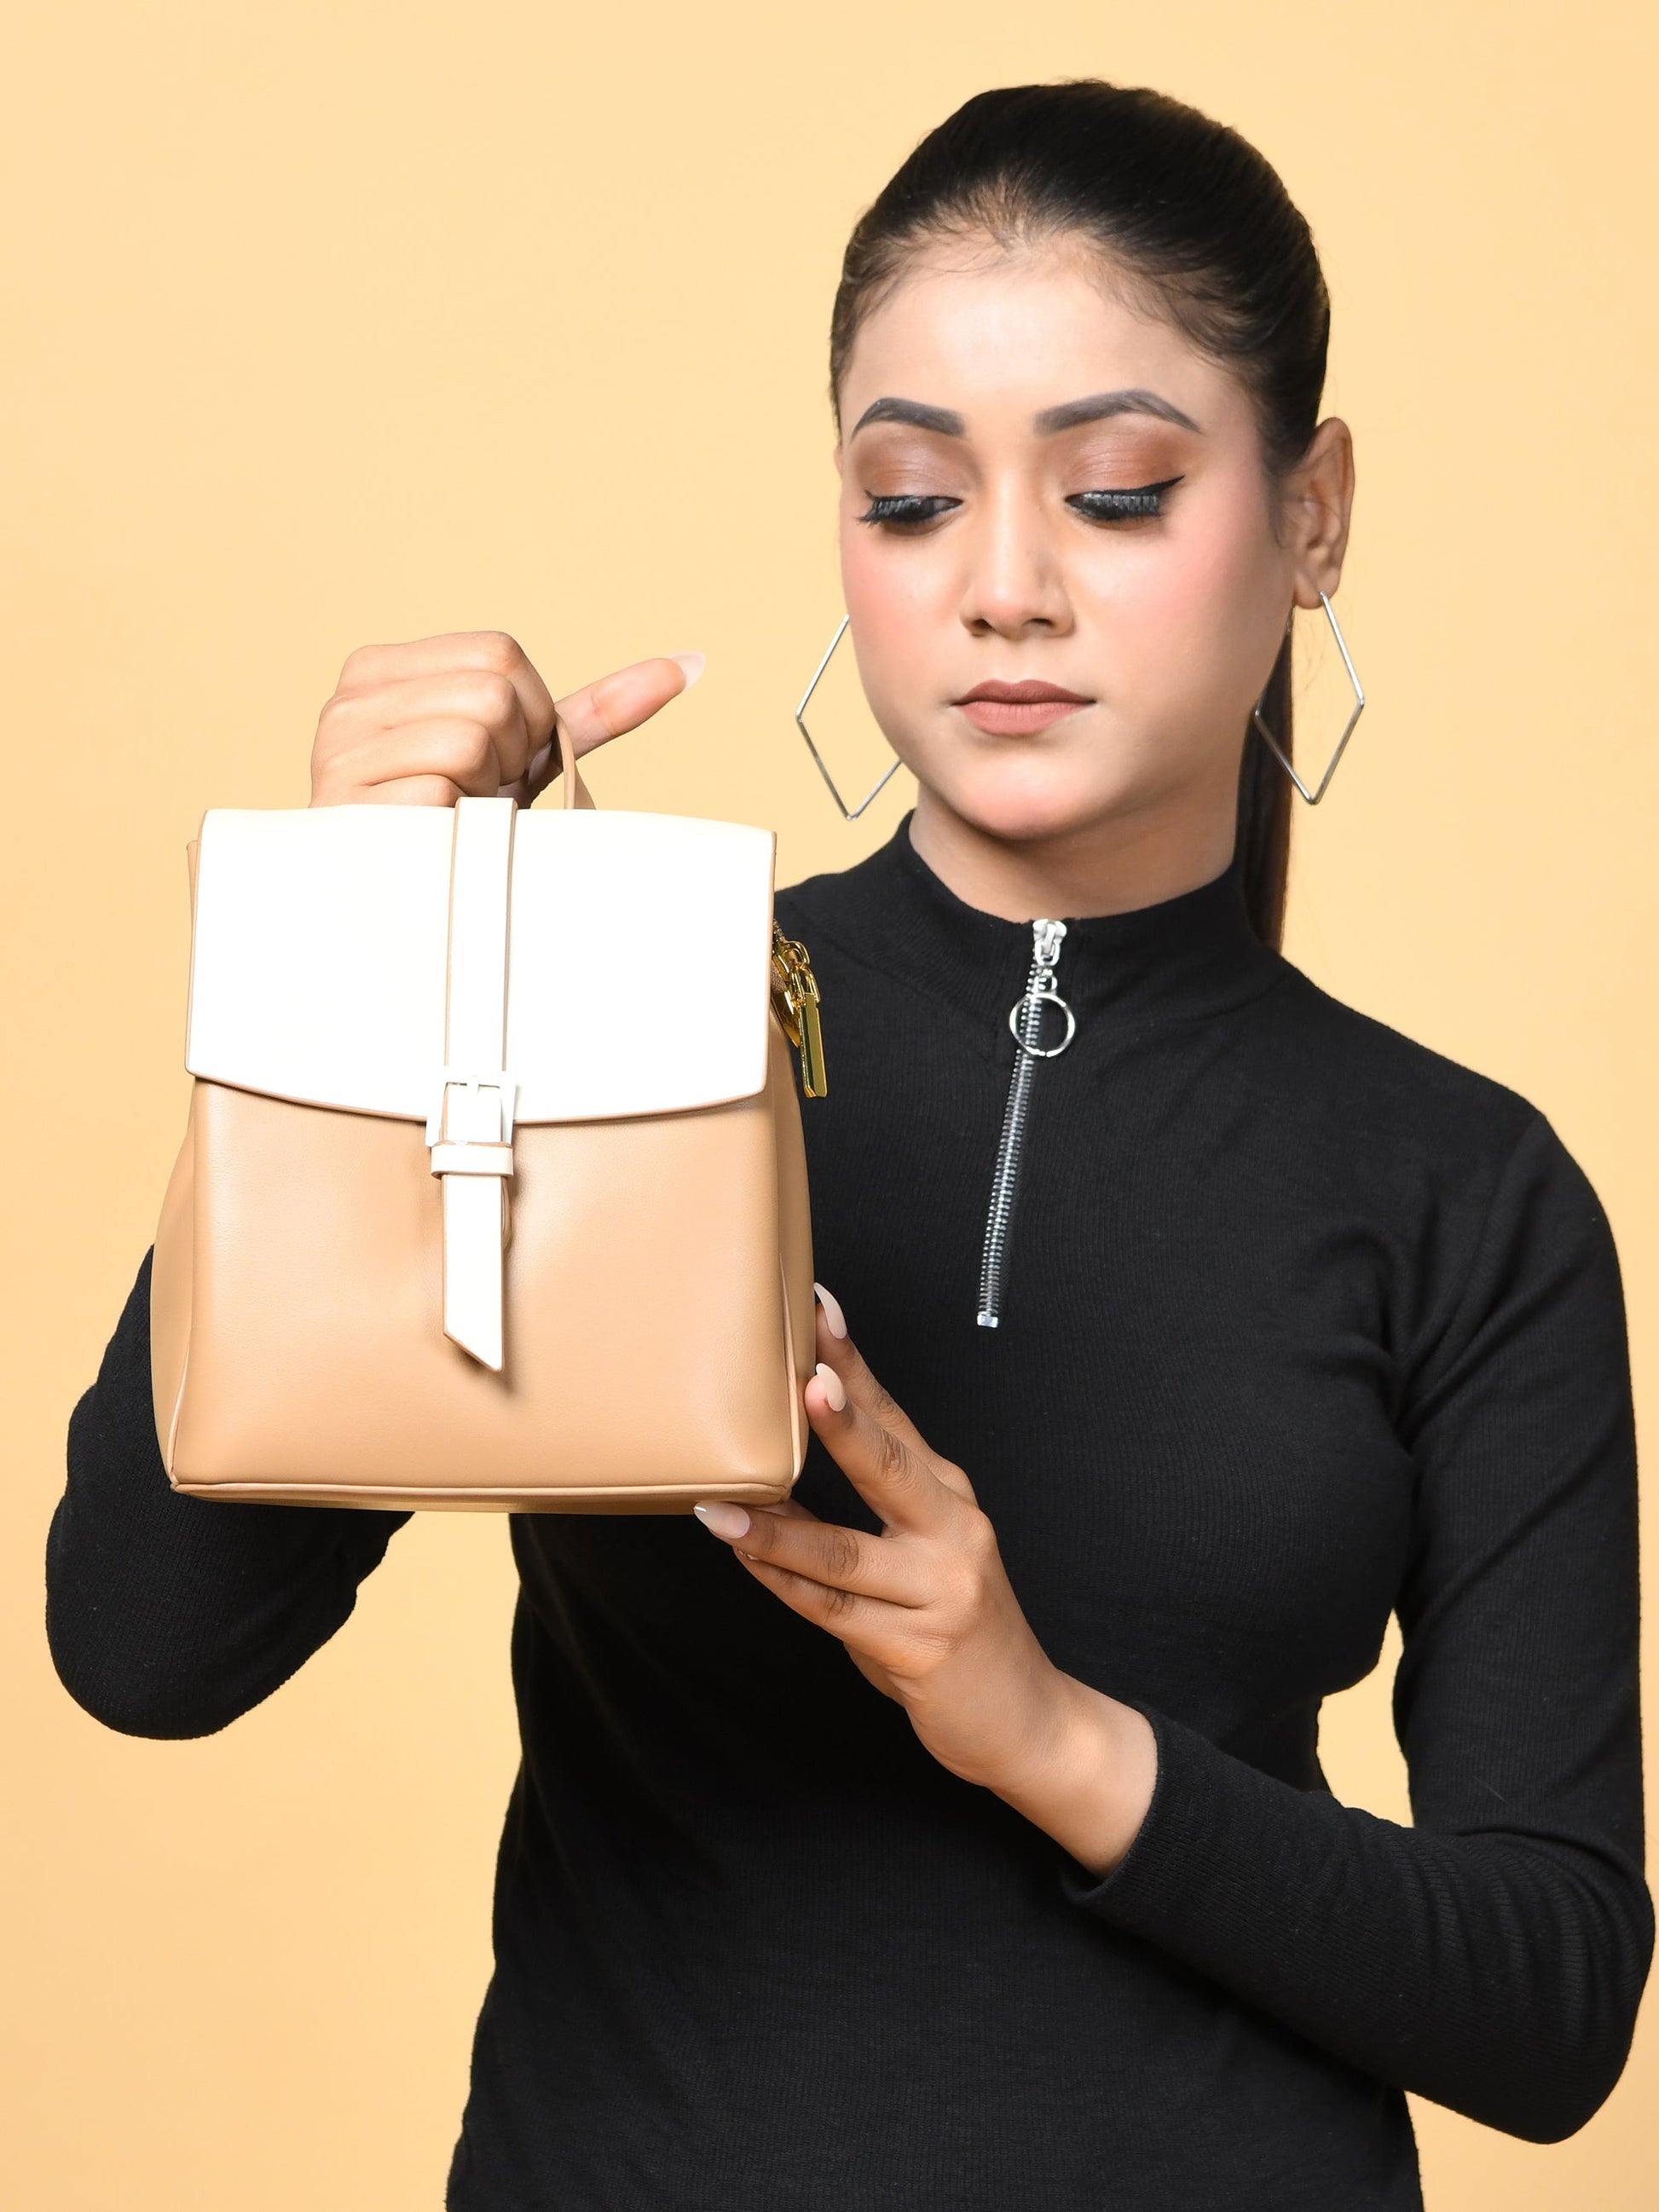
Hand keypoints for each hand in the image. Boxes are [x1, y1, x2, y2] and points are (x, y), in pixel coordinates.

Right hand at [308, 630, 703, 805]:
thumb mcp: (527, 759)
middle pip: (493, 689)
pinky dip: (465, 819)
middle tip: (478, 799)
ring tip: (459, 819)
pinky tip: (440, 841)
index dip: (531, 715)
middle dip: (512, 753)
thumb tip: (689, 663)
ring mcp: (336, 752)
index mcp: (380, 670)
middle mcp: (347, 700)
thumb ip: (595, 711)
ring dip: (488, 789)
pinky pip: (445, 781)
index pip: (501, 653)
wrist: (423, 920)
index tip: (503, 764)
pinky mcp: (345, 805)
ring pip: (473, 730)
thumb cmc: (468, 831)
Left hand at [694, 1291, 1157, 1876]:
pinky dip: (786, 1586)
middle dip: (843, 1420)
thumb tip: (780, 1472)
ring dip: (777, 1530)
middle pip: (889, 1466)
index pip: (895, 1419)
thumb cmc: (955, 1626)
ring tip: (722, 1507)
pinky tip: (749, 1563)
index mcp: (950, 1497)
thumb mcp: (926, 1553)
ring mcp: (940, 1591)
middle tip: (803, 1377)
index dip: (855, 1365)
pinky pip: (837, 1613)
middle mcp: (953, 1532)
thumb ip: (872, 1512)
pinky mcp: (920, 1649)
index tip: (820, 1309)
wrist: (1025, 1718)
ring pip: (845, 1553)